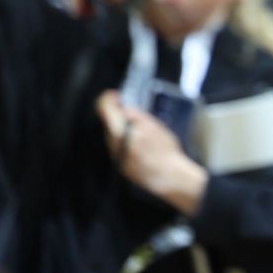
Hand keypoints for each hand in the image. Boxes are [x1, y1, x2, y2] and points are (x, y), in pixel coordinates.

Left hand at [96, 90, 207, 212]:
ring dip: (124, 128)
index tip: (117, 96)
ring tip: (142, 128)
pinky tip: (143, 143)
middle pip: (109, 123)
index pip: (104, 108)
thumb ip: (137, 115)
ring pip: (115, 136)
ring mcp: (116, 156)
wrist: (168, 176)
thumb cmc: (164, 150)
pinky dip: (128, 141)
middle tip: (134, 110)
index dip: (109, 99)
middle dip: (119, 114)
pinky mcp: (122, 165)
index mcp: (119, 131)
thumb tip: (126, 108)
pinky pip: (120, 147)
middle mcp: (113, 144)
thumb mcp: (154, 126)